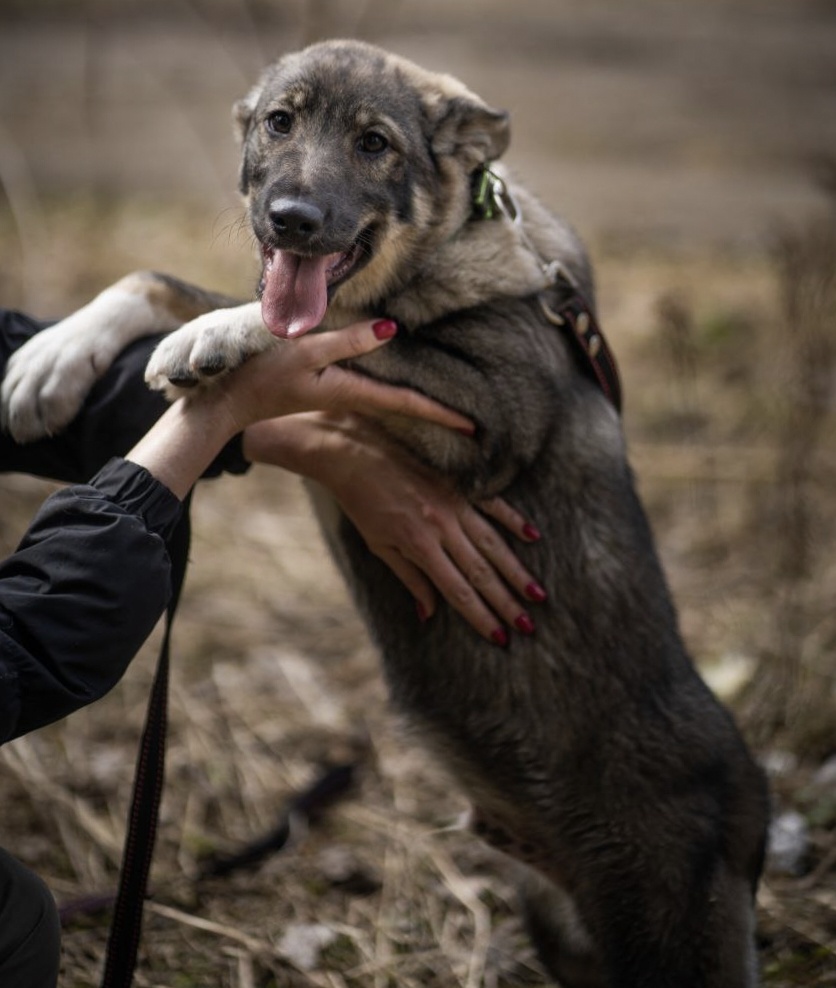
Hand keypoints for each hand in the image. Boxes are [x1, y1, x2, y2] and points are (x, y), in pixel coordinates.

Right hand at [207, 318, 471, 434]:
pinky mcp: (325, 387)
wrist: (223, 398)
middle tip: (474, 426)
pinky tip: (397, 389)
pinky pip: (369, 392)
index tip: (475, 429)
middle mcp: (350, 398)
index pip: (407, 403)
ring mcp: (339, 394)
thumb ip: (348, 341)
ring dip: (417, 404)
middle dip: (437, 415)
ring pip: (388, 400)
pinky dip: (391, 393)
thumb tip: (393, 330)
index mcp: (351, 391)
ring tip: (448, 409)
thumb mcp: (303, 351)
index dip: (442, 414)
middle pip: (404, 406)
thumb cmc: (259, 372)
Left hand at [243, 414, 546, 643]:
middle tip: (529, 626)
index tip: (500, 638)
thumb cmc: (362, 503)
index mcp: (419, 546)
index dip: (480, 616)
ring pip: (493, 544)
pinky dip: (513, 520)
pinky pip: (492, 504)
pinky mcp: (458, 483)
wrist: (354, 452)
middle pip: (480, 572)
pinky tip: (532, 537)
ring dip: (516, 572)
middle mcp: (442, 527)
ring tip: (538, 595)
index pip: (457, 590)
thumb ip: (409, 578)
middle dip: (506, 603)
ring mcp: (454, 503)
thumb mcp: (379, 546)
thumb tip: (428, 614)